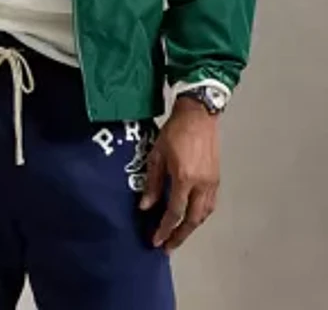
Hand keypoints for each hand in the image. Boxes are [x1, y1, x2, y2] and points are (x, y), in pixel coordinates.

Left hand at [140, 98, 219, 252]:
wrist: (198, 115)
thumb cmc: (174, 131)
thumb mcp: (157, 154)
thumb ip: (152, 182)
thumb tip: (146, 206)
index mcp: (184, 178)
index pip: (174, 212)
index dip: (164, 229)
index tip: (156, 241)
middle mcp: (201, 184)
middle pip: (192, 220)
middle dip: (180, 236)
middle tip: (168, 246)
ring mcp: (212, 182)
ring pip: (204, 215)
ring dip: (191, 227)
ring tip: (178, 234)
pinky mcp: (216, 178)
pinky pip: (210, 205)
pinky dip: (200, 215)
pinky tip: (192, 217)